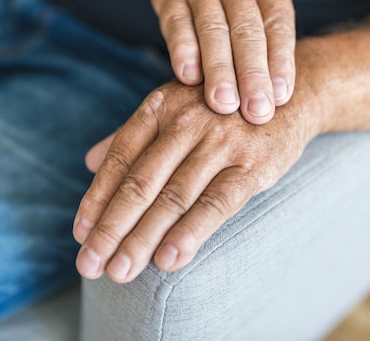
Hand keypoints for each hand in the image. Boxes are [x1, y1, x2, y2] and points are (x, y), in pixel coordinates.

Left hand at [73, 80, 320, 282]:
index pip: (120, 158)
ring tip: (119, 272)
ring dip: (142, 238)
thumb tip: (89, 161)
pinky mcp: (253, 165)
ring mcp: (221, 142)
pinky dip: (190, 233)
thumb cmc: (222, 110)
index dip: (97, 198)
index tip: (81, 233)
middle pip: (140, 182)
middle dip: (111, 228)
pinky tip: (168, 260)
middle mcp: (187, 119)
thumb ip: (132, 136)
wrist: (289, 97)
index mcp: (162, 105)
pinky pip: (216, 203)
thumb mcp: (176, 110)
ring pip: (173, 198)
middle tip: (90, 264)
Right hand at [143, 0, 295, 124]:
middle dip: (253, 75)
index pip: (278, 24)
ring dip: (219, 70)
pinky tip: (187, 77)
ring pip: (213, 30)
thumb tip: (275, 86)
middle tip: (257, 112)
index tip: (283, 96)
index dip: (281, 62)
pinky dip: (182, 50)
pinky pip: (176, 22)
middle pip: (248, 31)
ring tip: (225, 105)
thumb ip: (266, 25)